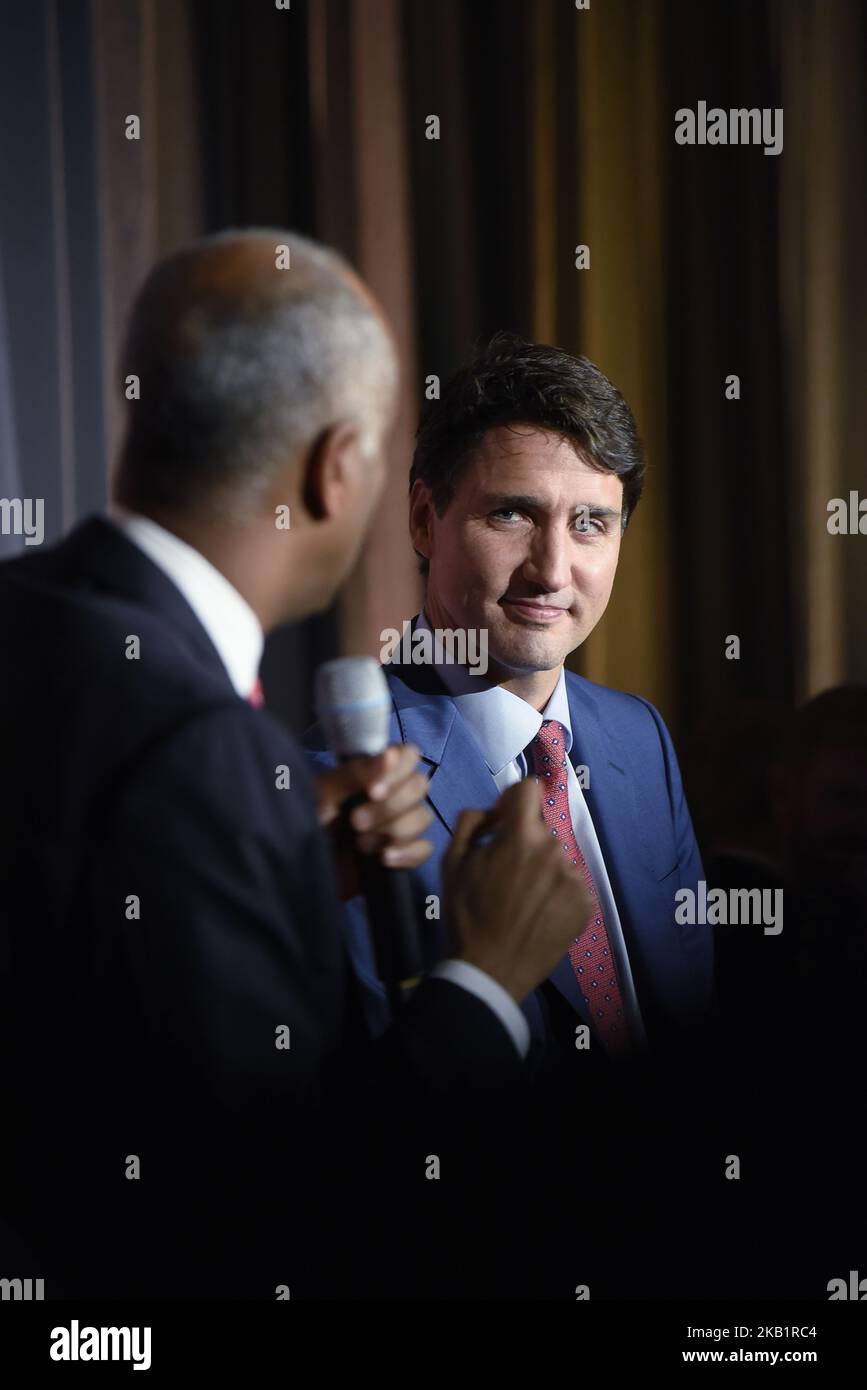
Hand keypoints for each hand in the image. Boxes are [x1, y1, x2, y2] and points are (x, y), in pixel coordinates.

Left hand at [316, 743, 433, 898]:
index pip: (408, 756)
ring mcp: (396, 825)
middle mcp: (389, 795)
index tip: (373, 791)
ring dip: (394, 830)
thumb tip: (392, 754)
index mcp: (371, 773)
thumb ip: (356, 774)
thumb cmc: (301, 823)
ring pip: (423, 817)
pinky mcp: (400, 855)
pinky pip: (423, 850)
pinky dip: (407, 853)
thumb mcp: (322, 795)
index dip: (399, 771)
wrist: (293, 872)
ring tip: (360, 845)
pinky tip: (383, 860)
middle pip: (420, 787)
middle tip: (355, 823)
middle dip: (390, 806)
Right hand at [442, 778, 594, 1002]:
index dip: (513, 800)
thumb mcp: (452, 862)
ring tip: (522, 898)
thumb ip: (471, 822)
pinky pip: (570, 883)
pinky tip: (538, 913)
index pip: (529, 789)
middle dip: (524, 840)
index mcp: (522, 836)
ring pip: (556, 857)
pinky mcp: (585, 903)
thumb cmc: (466, 914)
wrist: (490, 970)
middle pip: (541, 828)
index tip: (503, 821)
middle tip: (505, 871)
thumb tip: (492, 811)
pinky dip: (555, 892)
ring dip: (541, 867)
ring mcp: (574, 878)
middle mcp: (555, 850)